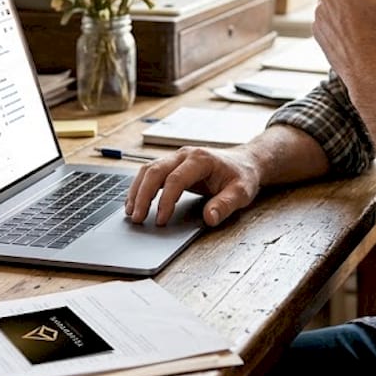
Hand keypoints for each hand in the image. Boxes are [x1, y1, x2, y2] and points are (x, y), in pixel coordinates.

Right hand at [124, 145, 261, 226]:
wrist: (244, 162)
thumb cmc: (242, 176)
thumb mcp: (241, 192)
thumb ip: (226, 205)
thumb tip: (209, 218)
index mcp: (201, 159)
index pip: (176, 179)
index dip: (166, 200)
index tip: (160, 220)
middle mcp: (185, 155)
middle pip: (155, 171)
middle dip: (143, 195)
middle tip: (136, 218)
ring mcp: (177, 158)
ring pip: (148, 170)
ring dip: (137, 190)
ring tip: (131, 212)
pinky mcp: (172, 164)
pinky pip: (151, 172)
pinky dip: (140, 187)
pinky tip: (135, 202)